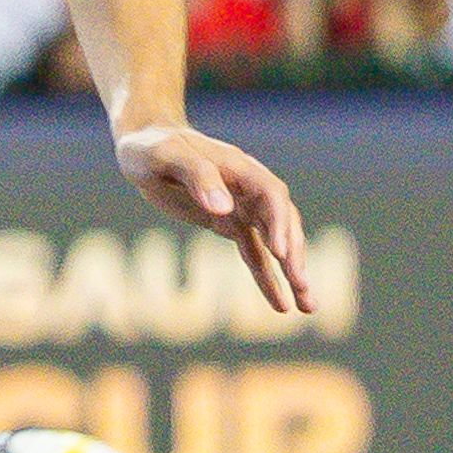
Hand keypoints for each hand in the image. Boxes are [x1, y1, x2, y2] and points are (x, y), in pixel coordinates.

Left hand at [117, 121, 308, 313]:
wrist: (144, 145)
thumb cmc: (152, 147)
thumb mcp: (166, 157)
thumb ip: (197, 177)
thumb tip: (224, 208)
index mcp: (240, 169)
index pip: (271, 196)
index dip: (279, 223)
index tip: (282, 253)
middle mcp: (248, 189)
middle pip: (282, 223)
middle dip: (294, 255)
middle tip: (303, 286)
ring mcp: (241, 208)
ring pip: (275, 244)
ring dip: (292, 273)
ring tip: (309, 306)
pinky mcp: (229, 224)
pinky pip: (254, 254)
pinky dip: (267, 278)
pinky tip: (281, 305)